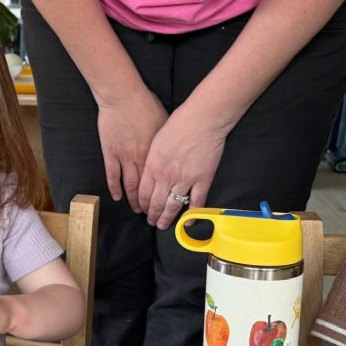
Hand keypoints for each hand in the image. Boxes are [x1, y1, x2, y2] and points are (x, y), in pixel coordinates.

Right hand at [96, 89, 168, 212]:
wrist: (123, 97)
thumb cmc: (146, 105)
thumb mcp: (165, 122)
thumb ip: (168, 140)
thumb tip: (175, 150)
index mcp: (157, 153)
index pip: (162, 181)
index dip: (165, 196)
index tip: (168, 206)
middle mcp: (141, 159)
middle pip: (147, 188)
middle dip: (150, 204)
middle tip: (153, 215)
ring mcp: (124, 157)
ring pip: (130, 185)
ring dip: (134, 200)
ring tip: (137, 210)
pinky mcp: (110, 152)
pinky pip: (113, 175)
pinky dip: (114, 188)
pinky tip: (117, 197)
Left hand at [137, 108, 226, 228]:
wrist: (202, 119)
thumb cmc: (178, 125)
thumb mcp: (155, 142)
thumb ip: (151, 160)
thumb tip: (148, 172)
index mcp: (152, 166)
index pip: (143, 193)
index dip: (142, 205)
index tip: (143, 210)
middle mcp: (166, 176)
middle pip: (155, 203)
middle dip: (152, 216)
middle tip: (152, 222)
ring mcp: (185, 179)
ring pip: (173, 206)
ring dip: (167, 218)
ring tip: (164, 225)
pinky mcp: (203, 179)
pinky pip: (196, 202)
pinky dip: (192, 214)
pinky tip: (188, 222)